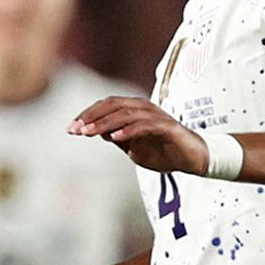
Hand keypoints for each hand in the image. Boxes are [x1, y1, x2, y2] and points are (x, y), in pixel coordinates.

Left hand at [71, 96, 209, 174]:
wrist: (192, 160)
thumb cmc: (164, 153)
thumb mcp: (134, 148)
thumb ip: (117, 138)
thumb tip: (97, 131)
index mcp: (134, 110)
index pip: (106, 106)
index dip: (87, 115)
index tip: (71, 129)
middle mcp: (144, 108)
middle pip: (112, 105)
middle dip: (92, 117)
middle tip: (76, 130)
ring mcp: (156, 116)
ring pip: (125, 113)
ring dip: (105, 123)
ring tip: (89, 133)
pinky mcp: (167, 127)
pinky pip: (144, 126)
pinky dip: (128, 131)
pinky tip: (115, 138)